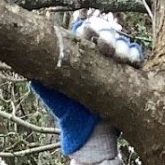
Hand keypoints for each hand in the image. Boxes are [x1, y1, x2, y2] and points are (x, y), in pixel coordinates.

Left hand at [30, 19, 143, 154]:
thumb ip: (42, 77)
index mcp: (80, 53)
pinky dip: (135, 56)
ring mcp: (115, 62)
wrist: (89, 135)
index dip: (90, 29)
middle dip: (108, 35)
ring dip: (122, 45)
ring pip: (122, 42)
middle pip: (106, 33)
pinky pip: (136, 58)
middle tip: (106, 46)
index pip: (86, 31)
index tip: (89, 34)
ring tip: (120, 57)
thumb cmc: (68, 114)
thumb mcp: (52, 94)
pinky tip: (132, 61)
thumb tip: (28, 63)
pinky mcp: (129, 73)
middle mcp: (98, 54)